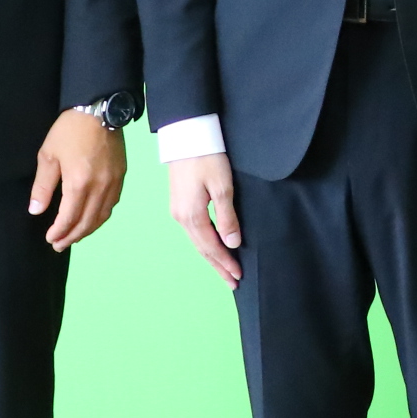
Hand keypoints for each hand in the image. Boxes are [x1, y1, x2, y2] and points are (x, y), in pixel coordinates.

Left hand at [30, 109, 126, 251]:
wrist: (99, 110)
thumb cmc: (69, 131)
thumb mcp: (48, 156)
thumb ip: (43, 186)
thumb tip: (36, 210)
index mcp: (79, 183)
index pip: (70, 218)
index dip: (59, 232)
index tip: (50, 239)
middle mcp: (100, 188)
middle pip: (87, 222)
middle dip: (72, 236)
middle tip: (60, 245)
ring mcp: (114, 183)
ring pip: (102, 216)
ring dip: (88, 230)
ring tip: (75, 236)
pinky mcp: (121, 177)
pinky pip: (112, 204)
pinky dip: (101, 216)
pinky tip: (92, 218)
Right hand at [168, 153, 241, 287]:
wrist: (186, 135)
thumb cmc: (207, 157)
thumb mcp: (222, 187)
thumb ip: (227, 217)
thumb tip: (232, 244)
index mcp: (192, 215)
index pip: (211, 247)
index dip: (225, 263)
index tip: (239, 276)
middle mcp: (181, 217)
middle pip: (202, 249)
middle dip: (218, 266)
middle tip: (233, 282)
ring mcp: (177, 211)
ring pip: (197, 242)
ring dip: (211, 257)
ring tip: (224, 271)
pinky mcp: (179, 203)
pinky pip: (193, 232)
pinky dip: (204, 244)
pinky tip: (211, 248)